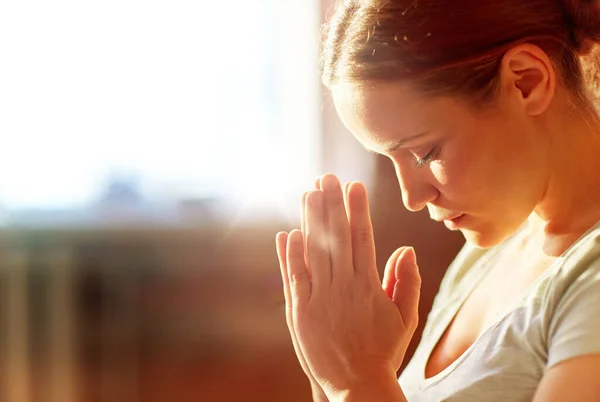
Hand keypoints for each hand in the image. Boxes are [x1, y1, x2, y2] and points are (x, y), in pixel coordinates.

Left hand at [276, 174, 421, 398]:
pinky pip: (294, 278)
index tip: (354, 186)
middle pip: (336, 238)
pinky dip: (290, 255)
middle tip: (326, 177)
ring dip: (310, 221)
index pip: (362, 238)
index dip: (357, 210)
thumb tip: (405, 249)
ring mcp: (319, 298)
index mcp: (368, 286)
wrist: (357, 385)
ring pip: (314, 252)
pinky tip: (289, 233)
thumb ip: (407, 282)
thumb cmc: (383, 350)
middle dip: (331, 204)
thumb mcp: (405, 318)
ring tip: (309, 194)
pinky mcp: (300, 312)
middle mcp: (343, 287)